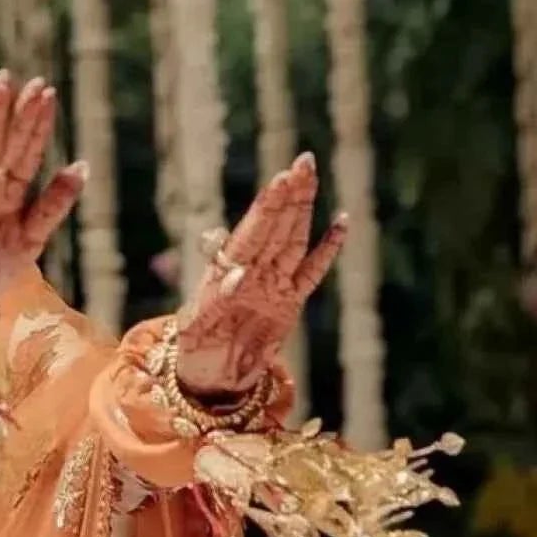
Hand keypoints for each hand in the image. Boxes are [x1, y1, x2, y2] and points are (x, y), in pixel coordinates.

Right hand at [0, 71, 86, 320]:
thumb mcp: (29, 242)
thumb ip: (53, 206)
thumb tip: (83, 166)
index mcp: (11, 197)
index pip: (28, 153)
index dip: (38, 124)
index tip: (48, 92)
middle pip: (5, 143)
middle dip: (18, 111)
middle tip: (32, 79)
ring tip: (2, 85)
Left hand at [175, 152, 346, 397]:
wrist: (210, 374)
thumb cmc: (195, 350)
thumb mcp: (196, 327)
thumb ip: (215, 303)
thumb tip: (236, 276)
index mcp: (227, 273)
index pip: (251, 233)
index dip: (266, 208)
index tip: (279, 181)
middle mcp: (253, 273)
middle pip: (274, 227)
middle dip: (288, 195)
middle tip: (303, 161)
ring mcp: (273, 285)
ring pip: (293, 239)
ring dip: (302, 209)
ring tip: (310, 176)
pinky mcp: (290, 302)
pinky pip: (313, 271)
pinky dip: (328, 249)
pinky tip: (341, 222)